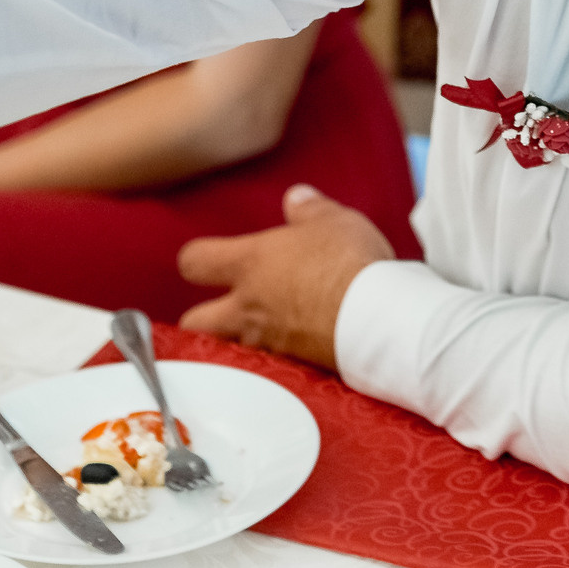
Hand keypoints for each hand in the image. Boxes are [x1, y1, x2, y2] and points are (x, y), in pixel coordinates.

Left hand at [175, 184, 394, 368]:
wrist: (375, 320)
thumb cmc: (349, 261)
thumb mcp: (333, 221)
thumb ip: (308, 209)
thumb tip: (295, 198)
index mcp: (250, 263)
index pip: (194, 261)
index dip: (198, 259)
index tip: (211, 258)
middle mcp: (247, 306)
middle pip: (193, 322)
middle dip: (202, 317)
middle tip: (224, 308)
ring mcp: (267, 342)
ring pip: (227, 350)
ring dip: (236, 342)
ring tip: (262, 331)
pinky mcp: (290, 369)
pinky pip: (266, 367)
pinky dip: (273, 362)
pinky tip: (294, 350)